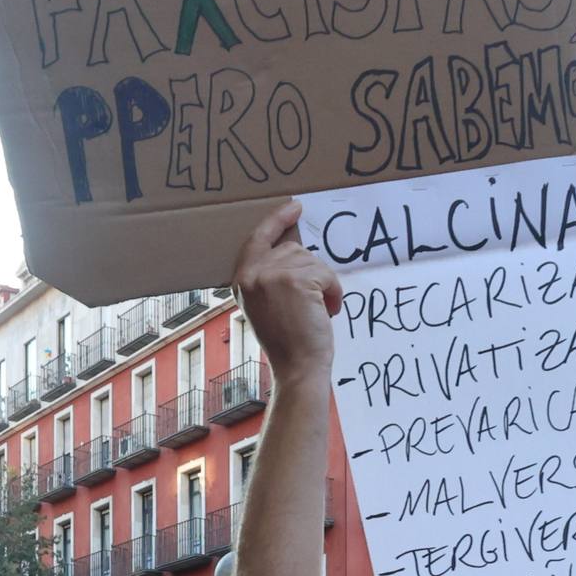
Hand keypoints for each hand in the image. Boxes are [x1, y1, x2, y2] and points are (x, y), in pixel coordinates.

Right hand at [231, 199, 342, 371]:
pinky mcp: (295, 279)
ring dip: (324, 284)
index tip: (294, 207)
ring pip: (312, 260)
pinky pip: (325, 273)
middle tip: (314, 303)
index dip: (276, 221)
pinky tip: (328, 311)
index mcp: (241, 279)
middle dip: (311, 272)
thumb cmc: (288, 342)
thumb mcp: (267, 303)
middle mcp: (252, 273)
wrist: (297, 368)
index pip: (258, 238)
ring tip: (319, 311)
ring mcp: (272, 274)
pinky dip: (333, 292)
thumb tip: (295, 244)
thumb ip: (271, 275)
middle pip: (292, 249)